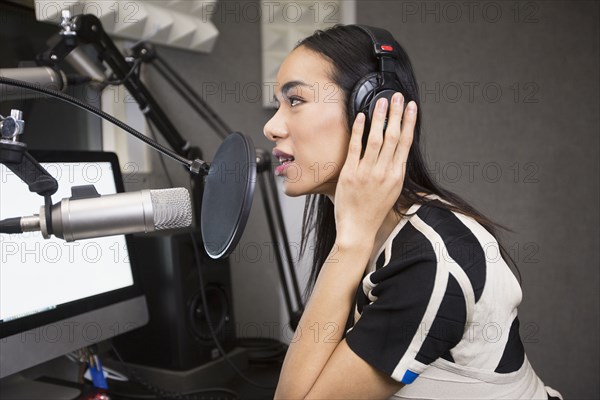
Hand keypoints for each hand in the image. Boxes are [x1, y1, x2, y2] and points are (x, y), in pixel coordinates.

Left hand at [334, 93, 416, 247]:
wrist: (358, 230)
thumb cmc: (373, 211)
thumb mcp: (391, 190)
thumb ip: (393, 170)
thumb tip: (396, 152)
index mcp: (396, 175)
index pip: (406, 143)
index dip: (409, 122)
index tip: (412, 106)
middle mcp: (384, 172)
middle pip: (393, 137)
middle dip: (397, 114)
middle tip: (398, 97)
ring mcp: (367, 173)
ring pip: (376, 139)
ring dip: (380, 118)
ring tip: (382, 102)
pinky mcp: (350, 174)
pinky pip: (355, 148)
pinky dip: (359, 131)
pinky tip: (361, 117)